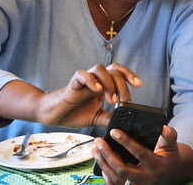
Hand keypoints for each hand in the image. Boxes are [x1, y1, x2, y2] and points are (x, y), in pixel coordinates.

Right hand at [0, 63, 141, 126]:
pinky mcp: (72, 85)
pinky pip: (81, 75)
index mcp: (103, 86)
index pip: (118, 73)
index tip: (139, 84)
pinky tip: (97, 90)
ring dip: (109, 83)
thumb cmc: (74, 114)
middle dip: (122, 85)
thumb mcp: (97, 118)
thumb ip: (109, 117)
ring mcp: (84, 81)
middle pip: (113, 71)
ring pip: (100, 69)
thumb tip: (125, 122)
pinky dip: (91, 81)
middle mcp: (95, 80)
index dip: (129, 75)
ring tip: (110, 99)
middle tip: (123, 101)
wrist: (53, 116)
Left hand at [92, 126, 192, 184]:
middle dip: (108, 154)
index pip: (139, 153)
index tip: (114, 132)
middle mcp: (147, 178)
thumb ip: (169, 136)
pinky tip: (101, 164)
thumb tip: (163, 128)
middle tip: (99, 142)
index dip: (125, 142)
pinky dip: (106, 176)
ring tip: (95, 150)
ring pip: (116, 178)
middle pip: (122, 169)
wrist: (174, 174)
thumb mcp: (173, 145)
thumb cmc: (171, 158)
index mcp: (156, 165)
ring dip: (103, 164)